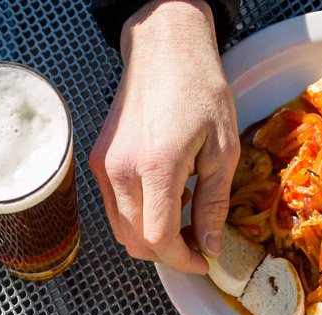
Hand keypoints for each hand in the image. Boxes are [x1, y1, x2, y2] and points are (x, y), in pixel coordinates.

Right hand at [90, 0, 238, 272]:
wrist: (164, 47)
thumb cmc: (198, 87)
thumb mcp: (223, 148)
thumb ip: (213, 203)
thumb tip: (210, 246)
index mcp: (157, 167)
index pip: (159, 238)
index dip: (181, 260)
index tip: (202, 260)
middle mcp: (122, 170)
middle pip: (135, 241)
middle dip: (167, 253)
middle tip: (197, 243)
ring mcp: (105, 166)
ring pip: (121, 229)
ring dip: (150, 237)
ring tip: (183, 218)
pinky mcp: (98, 161)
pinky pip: (114, 207)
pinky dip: (137, 217)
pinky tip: (164, 198)